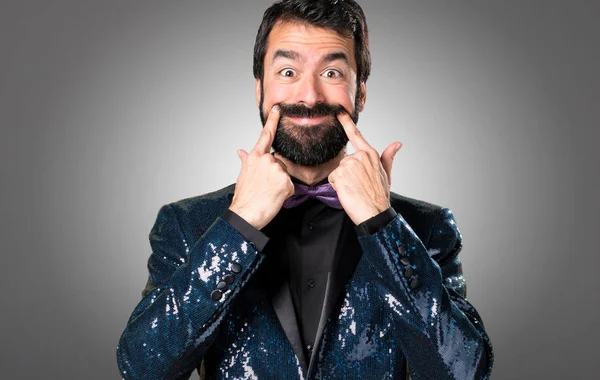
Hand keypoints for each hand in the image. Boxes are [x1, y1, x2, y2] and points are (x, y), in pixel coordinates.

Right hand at [229, 106, 293, 229]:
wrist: (246, 213)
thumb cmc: (244, 196)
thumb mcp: (243, 175)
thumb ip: (246, 161)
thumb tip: (240, 151)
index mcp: (255, 157)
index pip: (266, 135)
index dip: (273, 121)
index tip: (279, 109)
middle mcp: (267, 160)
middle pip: (280, 163)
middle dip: (277, 175)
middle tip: (265, 187)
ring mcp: (277, 170)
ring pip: (286, 175)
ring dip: (281, 185)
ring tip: (269, 193)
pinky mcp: (286, 181)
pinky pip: (291, 186)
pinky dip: (286, 194)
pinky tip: (275, 197)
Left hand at [328, 113, 401, 224]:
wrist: (374, 213)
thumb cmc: (380, 196)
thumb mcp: (386, 174)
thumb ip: (388, 157)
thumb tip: (397, 144)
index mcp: (370, 154)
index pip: (356, 135)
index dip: (347, 123)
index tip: (339, 113)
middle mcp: (359, 157)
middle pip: (344, 161)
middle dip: (346, 173)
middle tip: (357, 185)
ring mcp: (349, 165)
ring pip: (337, 170)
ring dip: (341, 181)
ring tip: (353, 189)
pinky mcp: (339, 174)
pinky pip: (332, 178)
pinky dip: (337, 187)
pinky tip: (347, 192)